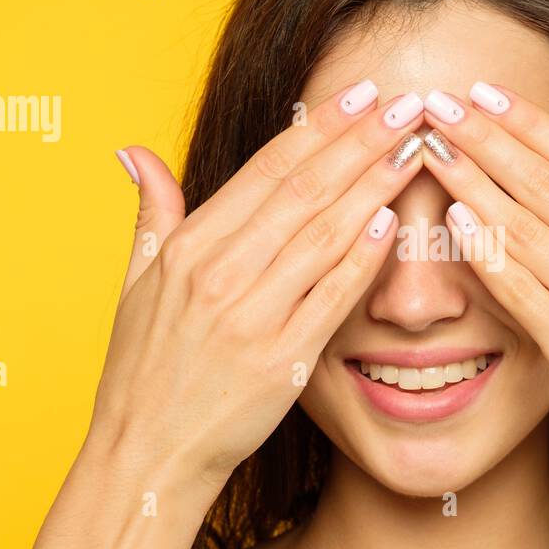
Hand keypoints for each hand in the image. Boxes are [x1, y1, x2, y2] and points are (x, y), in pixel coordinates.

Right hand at [88, 84, 425, 489]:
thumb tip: (137, 152)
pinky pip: (332, 296)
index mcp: (189, 249)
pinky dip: (362, 257)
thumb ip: (151, 214)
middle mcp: (220, 274)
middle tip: (407, 103)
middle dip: (361, 141)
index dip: (319, 128)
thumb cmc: (143, 369)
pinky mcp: (281, 360)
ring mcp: (252, 317)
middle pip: (305, 191)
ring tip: (413, 147)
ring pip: (324, 234)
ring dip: (374, 185)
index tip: (360, 95)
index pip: (267, 170)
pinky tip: (393, 221)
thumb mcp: (134, 284)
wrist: (147, 454)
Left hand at [419, 84, 548, 487]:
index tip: (486, 92)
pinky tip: (452, 221)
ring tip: (431, 148)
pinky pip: (524, 292)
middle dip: (487, 137)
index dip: (531, 123)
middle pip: (546, 182)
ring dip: (473, 182)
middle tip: (438, 100)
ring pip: (527, 227)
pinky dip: (488, 253)